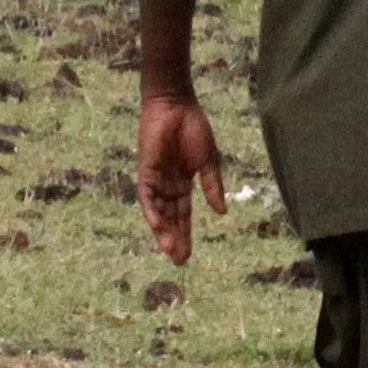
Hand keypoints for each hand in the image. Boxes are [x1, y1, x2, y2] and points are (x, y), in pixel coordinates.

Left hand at [138, 93, 226, 263]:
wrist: (177, 105)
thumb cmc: (194, 129)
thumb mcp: (209, 161)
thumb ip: (212, 186)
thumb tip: (222, 212)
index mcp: (183, 183)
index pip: (183, 215)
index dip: (186, 234)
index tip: (188, 256)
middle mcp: (166, 185)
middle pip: (170, 218)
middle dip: (175, 239)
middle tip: (179, 261)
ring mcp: (155, 178)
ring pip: (157, 211)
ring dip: (163, 230)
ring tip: (170, 250)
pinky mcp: (145, 169)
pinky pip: (146, 195)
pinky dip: (151, 210)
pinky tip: (157, 225)